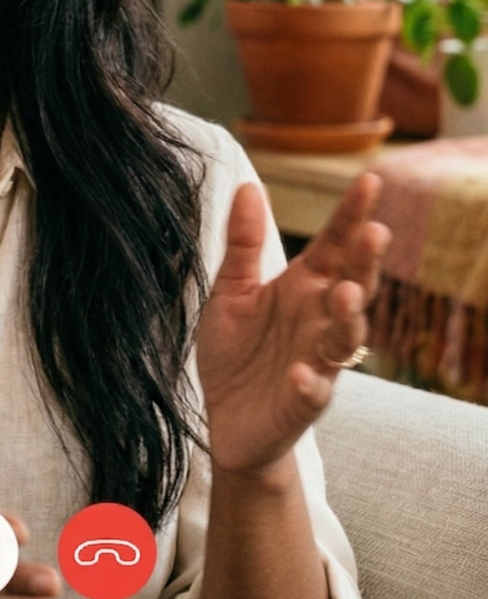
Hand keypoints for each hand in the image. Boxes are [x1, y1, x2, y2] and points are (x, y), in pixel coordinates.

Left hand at [196, 174, 390, 478]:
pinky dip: (309, 382)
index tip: (369, 179)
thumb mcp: (232, 290)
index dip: (351, 215)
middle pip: (353, 285)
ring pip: (344, 337)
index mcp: (302, 288)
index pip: (334, 245)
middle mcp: (317, 320)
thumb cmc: (235, 351)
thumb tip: (248, 185)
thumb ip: (243, 243)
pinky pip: (313, 392)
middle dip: (365, 262)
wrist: (224, 419)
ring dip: (348, 316)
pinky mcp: (301, 402)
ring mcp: (315, 361)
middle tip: (375, 232)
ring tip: (342, 293)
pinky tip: (301, 372)